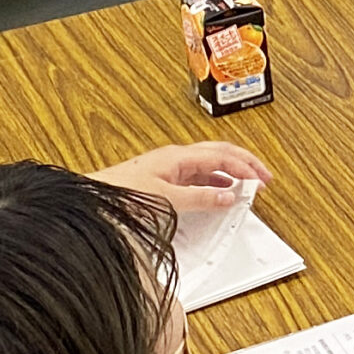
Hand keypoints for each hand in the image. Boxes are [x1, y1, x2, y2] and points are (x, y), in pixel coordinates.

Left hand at [92, 142, 273, 213]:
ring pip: (210, 164)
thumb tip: (228, 196)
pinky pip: (198, 176)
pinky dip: (215, 182)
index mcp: (179, 156)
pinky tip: (218, 193)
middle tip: (263, 177)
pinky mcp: (162, 180)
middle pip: (220, 153)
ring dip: (231, 172)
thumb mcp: (166, 199)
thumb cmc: (119, 193)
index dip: (246, 167)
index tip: (261, 181)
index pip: (223, 156)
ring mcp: (169, 168)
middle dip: (244, 163)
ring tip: (246, 183)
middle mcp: (176, 158)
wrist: (90, 200)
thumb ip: (200, 198)